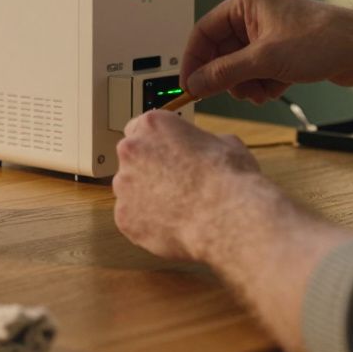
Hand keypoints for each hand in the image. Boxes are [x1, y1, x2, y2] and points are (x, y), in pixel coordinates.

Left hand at [112, 111, 258, 260]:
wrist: (226, 217)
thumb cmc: (229, 178)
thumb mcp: (224, 142)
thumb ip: (200, 142)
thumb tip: (202, 150)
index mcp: (152, 125)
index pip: (140, 127)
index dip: (156, 143)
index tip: (166, 154)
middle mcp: (131, 149)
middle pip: (133, 159)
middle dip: (149, 170)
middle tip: (176, 185)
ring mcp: (124, 184)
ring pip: (130, 190)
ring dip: (147, 197)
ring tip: (178, 209)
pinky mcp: (124, 216)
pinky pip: (133, 218)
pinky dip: (148, 223)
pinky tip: (172, 226)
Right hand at [180, 0, 352, 103]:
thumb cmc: (323, 39)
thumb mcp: (264, 60)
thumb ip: (223, 73)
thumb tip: (195, 83)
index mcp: (245, 3)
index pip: (203, 32)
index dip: (194, 60)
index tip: (189, 85)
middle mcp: (254, 15)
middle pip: (221, 52)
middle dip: (227, 76)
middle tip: (233, 92)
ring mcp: (269, 33)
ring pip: (239, 65)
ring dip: (246, 84)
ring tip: (260, 92)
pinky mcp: (282, 50)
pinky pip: (257, 71)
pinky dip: (262, 84)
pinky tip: (275, 90)